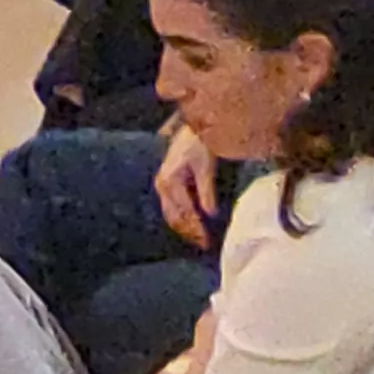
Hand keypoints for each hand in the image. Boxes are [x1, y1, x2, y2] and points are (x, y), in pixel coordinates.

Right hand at [155, 125, 221, 248]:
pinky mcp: (168, 185)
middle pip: (174, 217)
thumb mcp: (206, 167)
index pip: (183, 212)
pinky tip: (195, 224)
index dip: (195, 228)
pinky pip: (174, 207)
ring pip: (172, 214)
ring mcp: (164, 185)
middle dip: (188, 232)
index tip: (207, 240)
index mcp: (169, 182)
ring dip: (185, 227)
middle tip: (204, 244)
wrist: (194, 129)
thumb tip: (210, 214)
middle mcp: (162, 185)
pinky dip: (184, 217)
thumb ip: (206, 192)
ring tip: (199, 238)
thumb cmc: (199, 144)